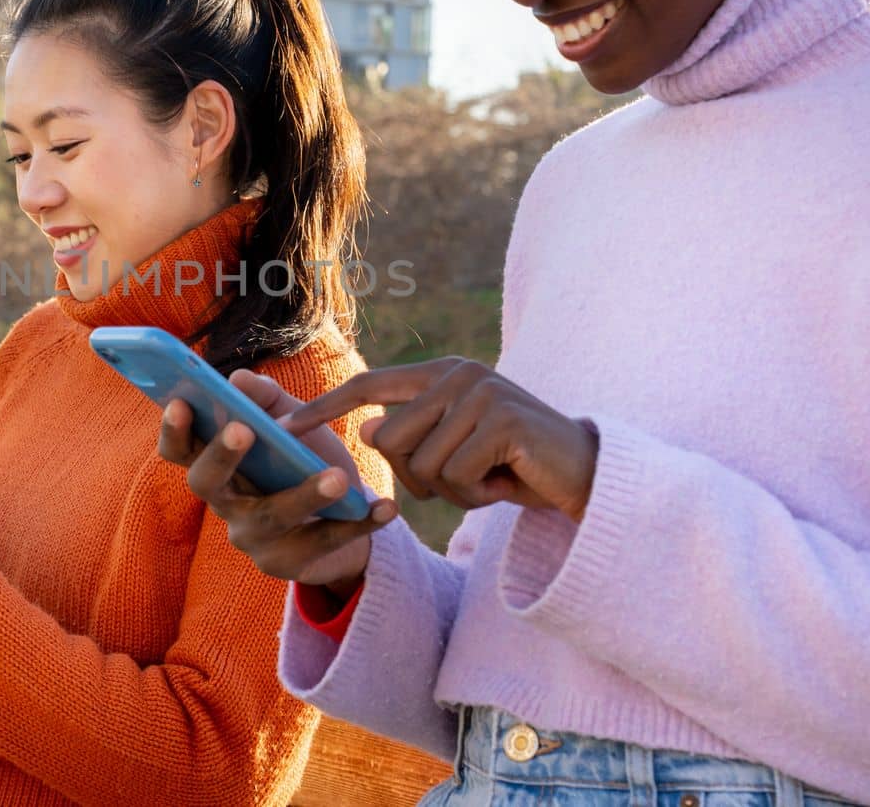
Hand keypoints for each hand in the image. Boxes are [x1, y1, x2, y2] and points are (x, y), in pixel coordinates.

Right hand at [156, 369, 396, 601]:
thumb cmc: (304, 460)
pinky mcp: (289, 564)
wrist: (343, 514)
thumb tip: (238, 377)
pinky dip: (359, 524)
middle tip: (244, 430)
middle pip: (207, 483)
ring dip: (305, 495)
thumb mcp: (293, 424)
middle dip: (223, 455)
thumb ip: (268, 400)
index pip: (179, 450)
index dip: (173, 429)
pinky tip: (387, 509)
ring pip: (273, 516)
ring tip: (338, 477)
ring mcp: (253, 538)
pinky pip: (324, 543)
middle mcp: (224, 504)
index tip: (180, 401)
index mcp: (217, 466)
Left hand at [283, 358, 598, 522]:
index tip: (283, 425)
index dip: (323, 407)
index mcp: (440, 376)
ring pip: (421, 464)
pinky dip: (477, 494)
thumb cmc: (512, 466)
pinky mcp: (502, 419)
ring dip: (453, 490)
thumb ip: (411, 439)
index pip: (367, 386)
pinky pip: (455, 477)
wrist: (586, 476)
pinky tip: (506, 481)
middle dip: (420, 479)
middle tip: (466, 479)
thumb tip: (366, 428)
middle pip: (389, 440)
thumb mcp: (454, 454)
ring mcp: (481, 392)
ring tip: (491, 476)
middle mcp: (457, 374)